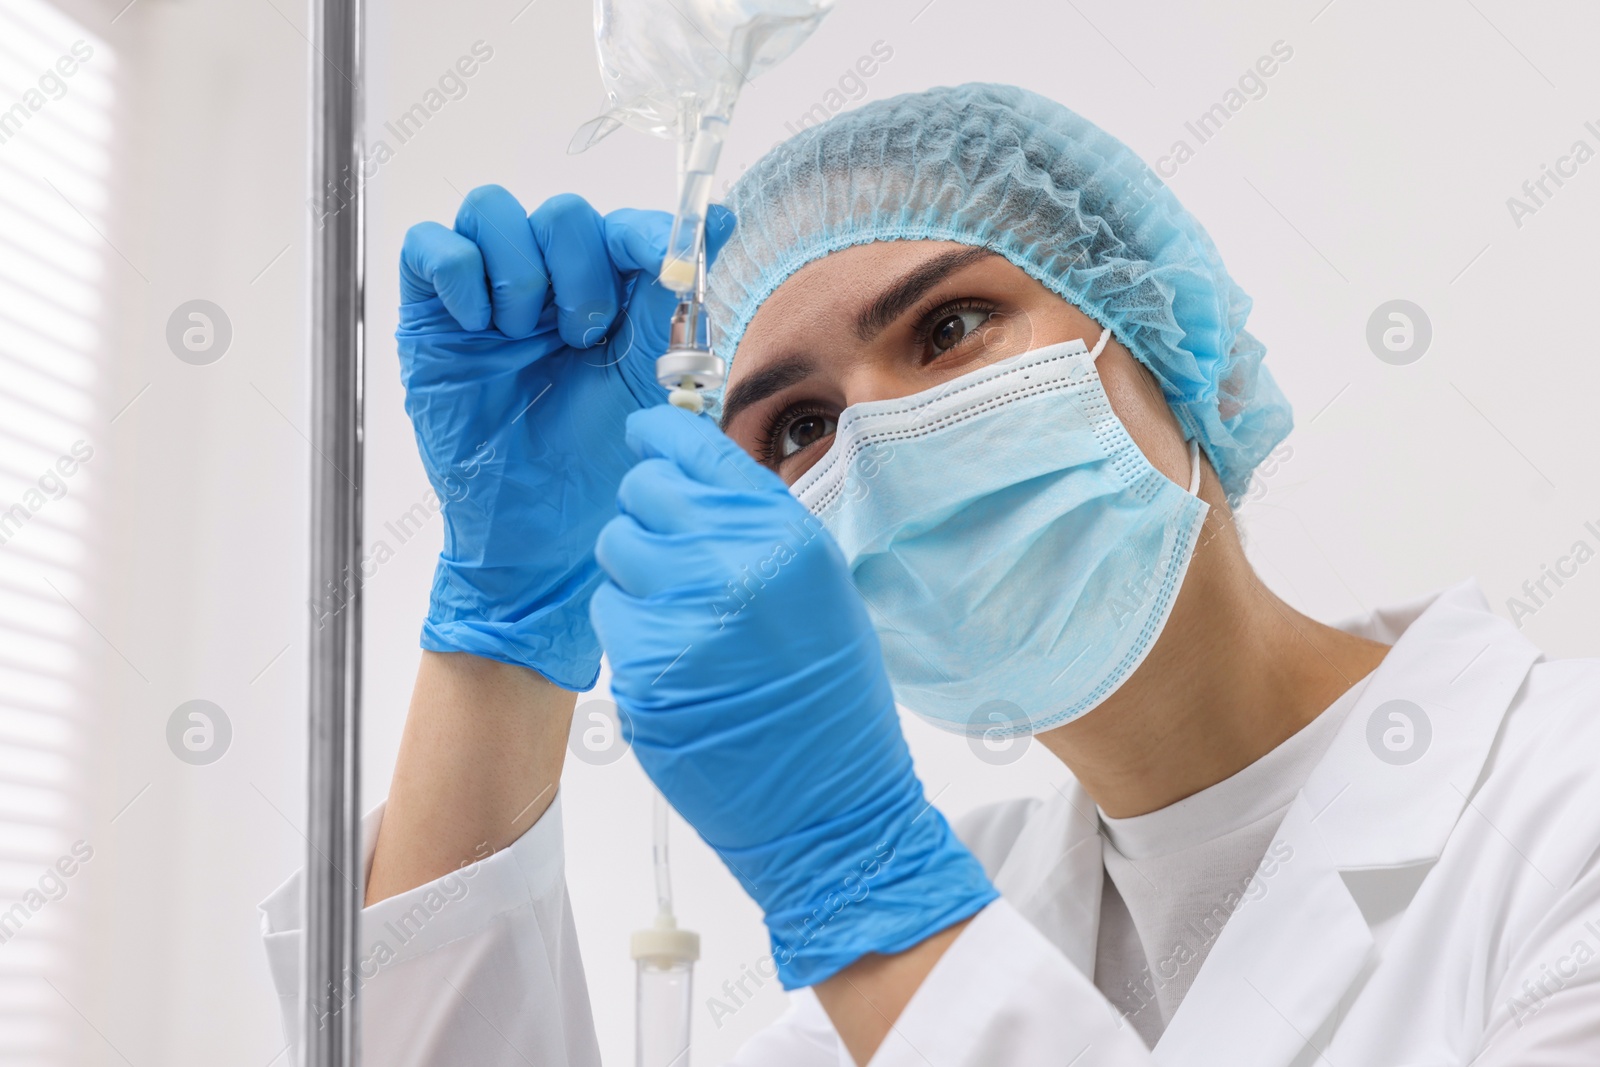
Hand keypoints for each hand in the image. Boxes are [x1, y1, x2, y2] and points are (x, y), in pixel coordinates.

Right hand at [396, 186, 733, 688]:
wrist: (541, 536)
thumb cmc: (598, 466)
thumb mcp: (647, 380)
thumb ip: (672, 302)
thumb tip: (717, 219)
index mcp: (609, 297)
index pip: (623, 228)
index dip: (646, 231)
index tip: (667, 257)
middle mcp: (548, 286)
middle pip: (563, 214)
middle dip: (582, 268)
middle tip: (585, 335)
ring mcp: (488, 297)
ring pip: (492, 210)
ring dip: (522, 270)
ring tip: (530, 335)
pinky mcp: (433, 318)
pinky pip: (431, 247)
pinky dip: (459, 272)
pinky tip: (483, 328)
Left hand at [590, 406, 996, 986]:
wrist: (831, 805)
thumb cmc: (831, 700)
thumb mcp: (819, 586)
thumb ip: (755, 527)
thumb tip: (692, 480)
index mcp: (784, 535)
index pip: (694, 448)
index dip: (659, 438)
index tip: (645, 437)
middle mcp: (730, 563)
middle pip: (641, 492)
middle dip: (649, 515)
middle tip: (675, 552)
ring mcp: (680, 615)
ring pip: (616, 551)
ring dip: (638, 576)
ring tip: (687, 619)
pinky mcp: (641, 667)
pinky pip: (610, 616)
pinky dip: (632, 632)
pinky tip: (678, 662)